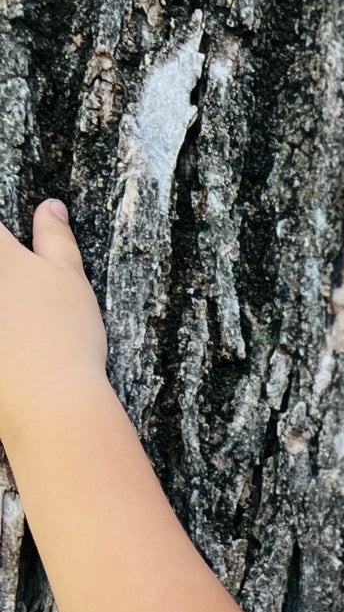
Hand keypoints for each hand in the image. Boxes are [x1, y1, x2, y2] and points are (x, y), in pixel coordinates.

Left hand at [0, 200, 110, 447]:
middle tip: (17, 299)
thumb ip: (55, 238)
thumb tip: (50, 208)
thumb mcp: (69, 279)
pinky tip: (10, 348)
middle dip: (5, 278)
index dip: (5, 245)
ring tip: (17, 323)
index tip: (13, 256)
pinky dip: (0, 341)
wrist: (50, 403)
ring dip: (5, 313)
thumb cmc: (64, 338)